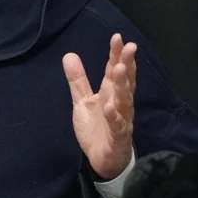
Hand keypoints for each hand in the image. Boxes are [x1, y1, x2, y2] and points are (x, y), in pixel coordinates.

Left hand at [63, 33, 136, 180]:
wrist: (102, 159)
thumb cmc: (96, 128)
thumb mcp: (82, 101)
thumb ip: (78, 80)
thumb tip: (69, 55)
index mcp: (111, 93)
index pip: (114, 70)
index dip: (116, 54)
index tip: (117, 37)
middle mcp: (119, 103)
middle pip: (124, 81)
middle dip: (126, 64)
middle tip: (128, 47)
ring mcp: (121, 120)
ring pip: (124, 100)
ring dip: (121, 85)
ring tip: (118, 68)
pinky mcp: (118, 137)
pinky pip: (118, 125)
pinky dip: (114, 116)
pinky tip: (110, 106)